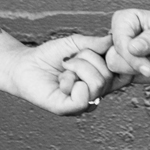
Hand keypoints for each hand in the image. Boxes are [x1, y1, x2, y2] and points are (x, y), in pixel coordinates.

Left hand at [5, 33, 120, 114]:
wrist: (24, 64)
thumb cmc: (50, 56)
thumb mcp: (76, 44)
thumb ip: (95, 43)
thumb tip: (112, 40)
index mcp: (102, 79)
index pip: (125, 74)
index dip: (118, 61)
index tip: (102, 50)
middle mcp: (96, 93)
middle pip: (108, 74)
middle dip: (87, 59)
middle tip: (70, 60)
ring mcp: (83, 103)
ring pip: (97, 82)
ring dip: (77, 68)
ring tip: (64, 70)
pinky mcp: (68, 109)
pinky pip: (83, 98)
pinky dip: (72, 82)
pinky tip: (62, 81)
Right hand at [107, 9, 149, 81]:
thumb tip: (132, 48)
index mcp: (126, 20)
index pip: (118, 42)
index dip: (131, 57)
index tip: (148, 67)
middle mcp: (121, 35)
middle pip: (113, 57)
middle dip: (136, 66)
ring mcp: (123, 52)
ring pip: (116, 69)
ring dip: (139, 72)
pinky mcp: (128, 67)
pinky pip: (121, 78)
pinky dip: (136, 78)